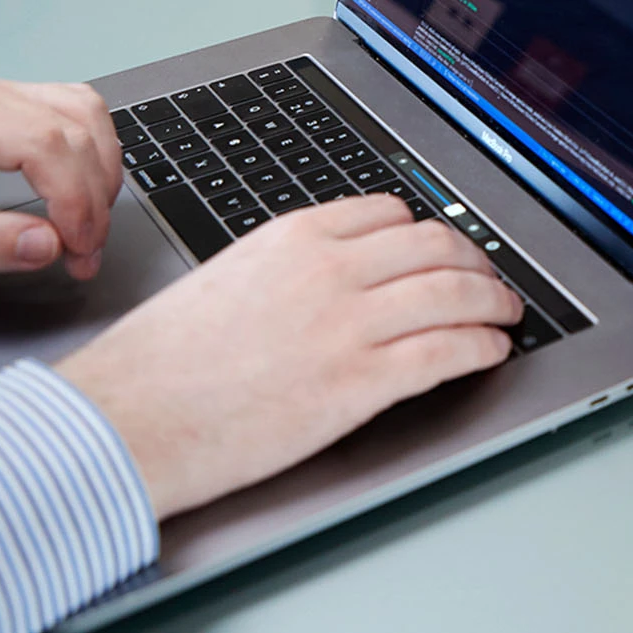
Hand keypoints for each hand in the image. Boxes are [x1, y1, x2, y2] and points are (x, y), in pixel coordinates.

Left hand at [0, 73, 118, 282]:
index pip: (45, 144)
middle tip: (84, 255)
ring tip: (87, 226)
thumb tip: (48, 245)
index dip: (77, 201)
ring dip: (101, 171)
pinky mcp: (2, 107)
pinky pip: (71, 115)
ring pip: (85, 114)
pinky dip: (91, 154)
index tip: (78, 251)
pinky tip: (83, 190)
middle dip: (94, 197)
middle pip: (74, 129)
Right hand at [57, 196, 521, 518]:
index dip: (430, 235)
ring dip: (494, 302)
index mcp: (294, 237)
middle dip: (476, 262)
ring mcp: (349, 325)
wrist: (127, 418)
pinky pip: (447, 351)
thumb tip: (338, 273)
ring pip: (455, 293)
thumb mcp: (229, 278)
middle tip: (491, 280)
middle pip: (437, 246)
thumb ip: (290, 267)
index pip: (392, 214)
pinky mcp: (360, 383)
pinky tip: (490, 351)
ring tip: (505, 314)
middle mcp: (329, 270)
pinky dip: (482, 347)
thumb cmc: (161, 362)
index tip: (444, 251)